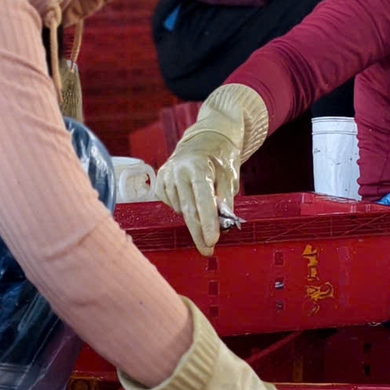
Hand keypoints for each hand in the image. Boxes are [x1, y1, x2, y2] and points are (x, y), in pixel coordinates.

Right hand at [153, 84, 268, 255]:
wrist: (205, 140)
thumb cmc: (220, 159)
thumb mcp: (229, 177)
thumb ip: (225, 200)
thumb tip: (222, 224)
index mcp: (198, 167)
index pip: (203, 200)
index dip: (208, 223)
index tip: (212, 241)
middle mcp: (178, 171)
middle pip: (189, 210)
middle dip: (199, 233)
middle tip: (207, 250)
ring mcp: (166, 176)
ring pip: (181, 210)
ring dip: (194, 217)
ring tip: (205, 206)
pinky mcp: (159, 182)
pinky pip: (172, 205)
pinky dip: (183, 208)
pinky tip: (190, 197)